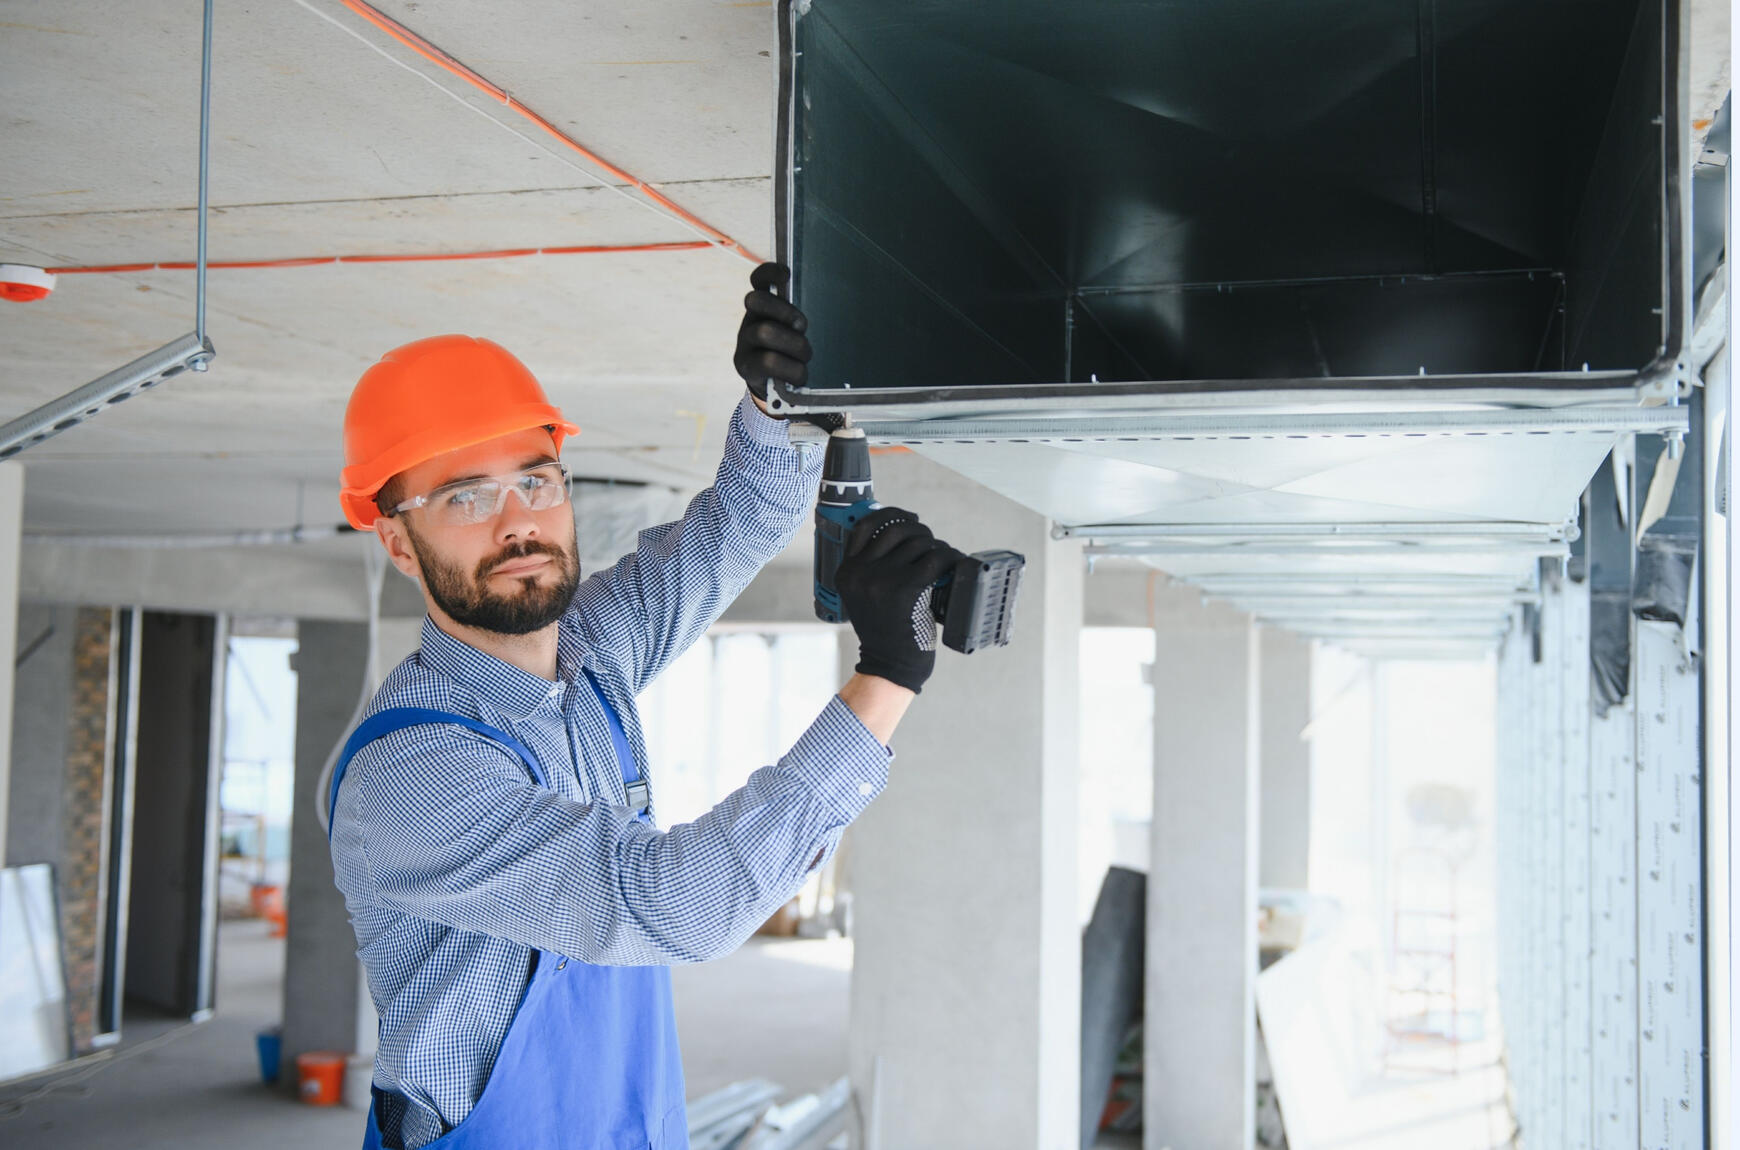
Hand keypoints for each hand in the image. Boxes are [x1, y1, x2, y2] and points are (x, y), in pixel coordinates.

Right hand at [734, 262, 811, 408]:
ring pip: (764, 331)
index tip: (787, 275)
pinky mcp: (745, 366)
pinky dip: (790, 369)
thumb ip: (800, 320)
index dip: (770, 272)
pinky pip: (767, 362)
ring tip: (805, 356)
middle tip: (802, 326)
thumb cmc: (791, 354)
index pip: (759, 280)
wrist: (775, 388)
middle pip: (756, 300)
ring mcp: (744, 343)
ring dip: (793, 344)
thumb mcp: (796, 333)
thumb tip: (823, 310)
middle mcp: (750, 320)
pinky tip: (799, 375)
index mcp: (764, 307)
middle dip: (784, 311)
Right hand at [835, 507, 964, 693]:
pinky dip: (949, 557)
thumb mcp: (864, 595)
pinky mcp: (905, 588)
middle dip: (918, 530)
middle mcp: (859, 572)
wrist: (890, 664)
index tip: (908, 518)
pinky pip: (935, 559)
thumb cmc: (884, 631)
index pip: (865, 526)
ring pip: (918, 542)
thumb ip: (872, 567)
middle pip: (895, 529)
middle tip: (930, 542)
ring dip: (936, 546)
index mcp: (846, 572)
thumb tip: (903, 532)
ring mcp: (881, 579)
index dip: (889, 515)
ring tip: (942, 557)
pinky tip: (954, 562)